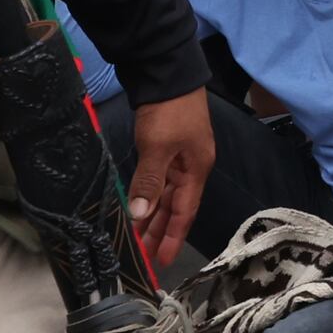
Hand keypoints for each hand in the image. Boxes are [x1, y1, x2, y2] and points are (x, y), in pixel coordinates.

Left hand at [125, 91, 210, 273]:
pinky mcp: (164, 148)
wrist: (167, 72)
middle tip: (143, 256)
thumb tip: (140, 215)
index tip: (163, 261)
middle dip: (159, 232)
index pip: (185, 212)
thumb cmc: (169, 111)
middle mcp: (190, 168)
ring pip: (164, 195)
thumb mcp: (158, 147)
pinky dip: (147, 196)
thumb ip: (150, 182)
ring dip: (151, 216)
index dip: (173, 237)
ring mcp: (177, 157)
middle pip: (174, 207)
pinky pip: (157, 181)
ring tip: (136, 239)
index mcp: (196, 170)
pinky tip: (136, 208)